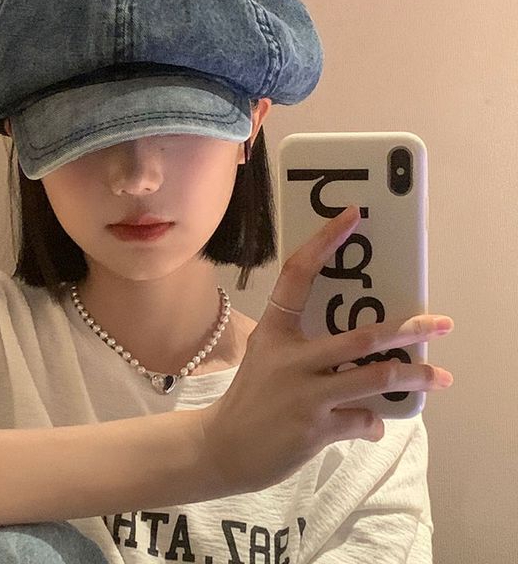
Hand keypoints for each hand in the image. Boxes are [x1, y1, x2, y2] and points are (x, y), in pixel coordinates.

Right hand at [199, 204, 453, 493]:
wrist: (222, 447)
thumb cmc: (250, 396)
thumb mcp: (267, 357)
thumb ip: (305, 347)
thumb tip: (360, 353)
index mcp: (274, 330)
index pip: (298, 275)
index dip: (324, 242)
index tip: (352, 216)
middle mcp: (290, 358)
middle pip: (360, 337)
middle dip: (407, 329)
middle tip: (441, 323)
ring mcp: (303, 394)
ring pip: (374, 378)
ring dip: (413, 377)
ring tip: (441, 377)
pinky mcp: (314, 428)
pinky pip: (362, 419)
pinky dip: (374, 422)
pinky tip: (370, 424)